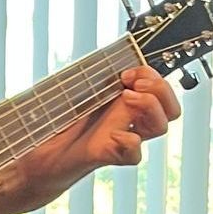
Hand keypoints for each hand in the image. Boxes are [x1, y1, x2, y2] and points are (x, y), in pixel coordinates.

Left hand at [7, 66, 181, 207]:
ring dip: (150, 108)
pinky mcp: (108, 154)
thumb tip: (105, 59)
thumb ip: (94, 76)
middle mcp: (129, 120)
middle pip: (171, 108)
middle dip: (161, 90)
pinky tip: (113, 135)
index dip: (151, 75)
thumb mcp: (76, 91)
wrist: (41, 154)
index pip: (159, 87)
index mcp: (125, 101)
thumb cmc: (58, 122)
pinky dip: (129, 143)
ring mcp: (122, 137)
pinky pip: (135, 154)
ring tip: (127, 98)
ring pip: (160, 127)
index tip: (126, 72)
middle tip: (134, 85)